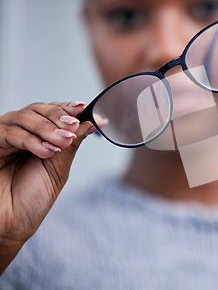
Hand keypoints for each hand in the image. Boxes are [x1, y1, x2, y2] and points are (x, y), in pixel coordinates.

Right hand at [0, 101, 93, 272]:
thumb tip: (92, 121)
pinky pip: (10, 132)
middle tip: (73, 126)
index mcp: (37, 137)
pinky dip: (31, 140)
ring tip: (61, 143)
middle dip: (58, 116)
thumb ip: (71, 143)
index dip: (67, 107)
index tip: (84, 107)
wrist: (11, 225)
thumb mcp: (58, 167)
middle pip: (38, 109)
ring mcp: (3, 138)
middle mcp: (19, 133)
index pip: (51, 112)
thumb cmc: (32, 199)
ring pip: (25, 117)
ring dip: (47, 128)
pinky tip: (45, 152)